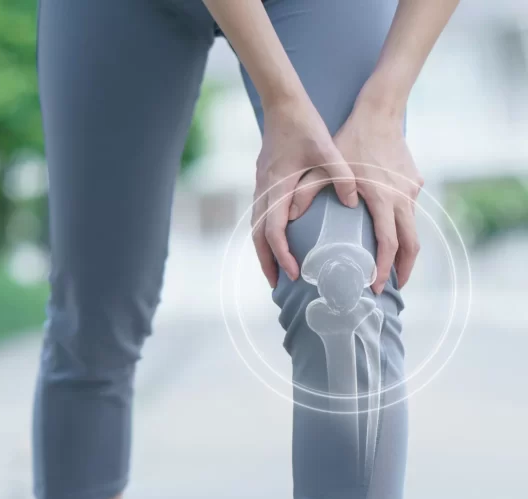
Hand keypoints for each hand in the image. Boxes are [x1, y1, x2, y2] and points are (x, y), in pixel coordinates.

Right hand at [253, 94, 358, 286]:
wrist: (282, 104)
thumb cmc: (305, 126)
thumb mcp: (328, 149)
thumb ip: (341, 176)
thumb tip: (352, 203)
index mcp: (279, 187)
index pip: (275, 231)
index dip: (283, 255)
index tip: (295, 272)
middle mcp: (265, 191)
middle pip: (258, 238)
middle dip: (266, 263)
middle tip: (278, 284)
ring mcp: (261, 188)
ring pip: (256, 229)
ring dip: (264, 252)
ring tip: (275, 271)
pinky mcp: (263, 185)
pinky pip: (260, 218)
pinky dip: (265, 237)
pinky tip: (276, 245)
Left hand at [289, 96, 423, 293]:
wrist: (380, 111)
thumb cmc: (351, 139)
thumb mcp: (324, 164)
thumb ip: (306, 190)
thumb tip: (288, 216)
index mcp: (381, 198)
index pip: (388, 244)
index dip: (383, 268)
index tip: (375, 285)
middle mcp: (401, 197)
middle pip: (411, 245)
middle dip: (404, 270)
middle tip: (392, 289)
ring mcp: (410, 190)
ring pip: (414, 230)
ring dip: (406, 252)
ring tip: (395, 270)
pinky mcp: (414, 182)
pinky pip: (410, 211)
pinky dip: (403, 229)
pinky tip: (392, 235)